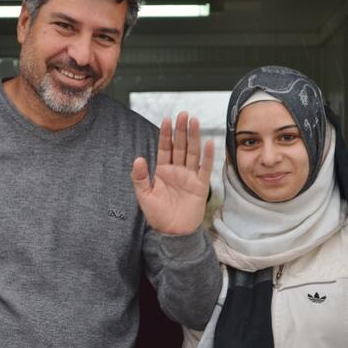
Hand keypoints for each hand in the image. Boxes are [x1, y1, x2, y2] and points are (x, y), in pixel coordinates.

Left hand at [131, 112, 214, 234]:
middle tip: (183, 114)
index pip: (165, 147)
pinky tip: (209, 142)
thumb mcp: (144, 195)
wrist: (173, 232)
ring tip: (195, 121)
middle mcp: (177, 170)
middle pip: (180, 146)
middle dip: (181, 130)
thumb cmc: (157, 214)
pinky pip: (205, 168)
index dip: (166, 134)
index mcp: (162, 170)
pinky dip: (208, 156)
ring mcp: (189, 176)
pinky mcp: (200, 186)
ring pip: (192, 152)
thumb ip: (139, 177)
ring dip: (194, 137)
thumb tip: (138, 158)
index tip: (167, 119)